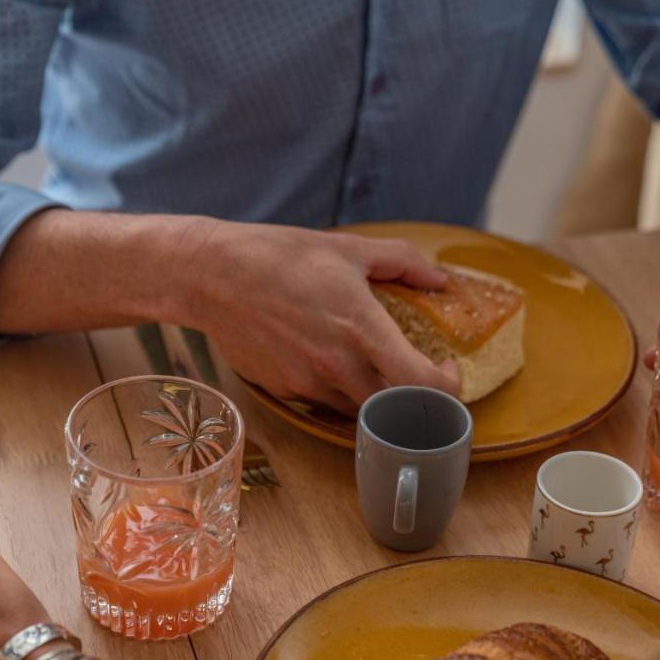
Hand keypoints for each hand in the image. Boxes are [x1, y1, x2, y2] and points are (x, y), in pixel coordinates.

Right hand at [184, 219, 459, 413]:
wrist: (211, 276)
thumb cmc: (278, 256)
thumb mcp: (348, 248)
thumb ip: (402, 262)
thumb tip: (439, 280)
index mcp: (361, 328)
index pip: (422, 385)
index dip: (448, 387)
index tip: (446, 368)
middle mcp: (337, 365)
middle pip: (395, 410)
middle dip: (413, 397)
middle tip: (415, 372)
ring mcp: (308, 384)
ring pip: (359, 411)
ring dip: (375, 396)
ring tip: (371, 362)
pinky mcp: (285, 392)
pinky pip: (324, 403)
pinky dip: (338, 390)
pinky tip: (329, 359)